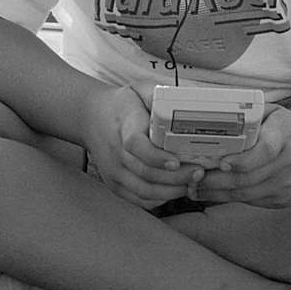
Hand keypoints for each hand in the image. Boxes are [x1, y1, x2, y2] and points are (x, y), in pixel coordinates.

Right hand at [81, 86, 203, 209]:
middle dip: (176, 177)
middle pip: (146, 172)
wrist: (92, 117)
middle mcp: (116, 153)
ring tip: (191, 184)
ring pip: (143, 190)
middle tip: (198, 173)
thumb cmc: (123, 105)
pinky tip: (175, 191)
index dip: (157, 157)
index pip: (136, 146)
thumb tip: (187, 99)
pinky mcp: (115, 184)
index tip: (177, 161)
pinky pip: (138, 199)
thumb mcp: (139, 90)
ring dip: (170, 191)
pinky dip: (159, 199)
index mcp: (124, 128)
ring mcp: (114, 172)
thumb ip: (160, 94)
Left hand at [190, 105, 290, 208]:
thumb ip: (247, 117)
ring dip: (216, 194)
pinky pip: (252, 201)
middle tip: (191, 178)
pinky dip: (229, 198)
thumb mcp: (272, 113)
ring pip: (246, 195)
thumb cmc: (288, 126)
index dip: (241, 160)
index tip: (221, 162)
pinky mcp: (285, 200)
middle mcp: (289, 164)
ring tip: (193, 188)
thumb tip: (208, 119)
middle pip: (248, 179)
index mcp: (286, 136)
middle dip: (215, 181)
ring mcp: (288, 185)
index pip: (265, 151)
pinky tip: (212, 193)